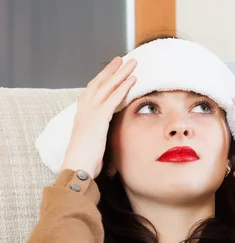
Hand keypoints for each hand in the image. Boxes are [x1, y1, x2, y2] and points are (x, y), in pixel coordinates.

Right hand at [61, 56, 136, 177]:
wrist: (77, 167)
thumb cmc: (85, 161)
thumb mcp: (93, 144)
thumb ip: (100, 136)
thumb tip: (107, 140)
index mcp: (83, 114)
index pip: (93, 91)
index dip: (102, 80)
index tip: (111, 71)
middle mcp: (85, 109)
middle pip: (100, 83)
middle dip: (111, 70)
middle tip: (122, 58)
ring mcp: (91, 112)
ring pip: (108, 87)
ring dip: (121, 73)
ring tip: (132, 62)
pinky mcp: (99, 118)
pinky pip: (113, 99)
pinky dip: (123, 87)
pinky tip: (133, 79)